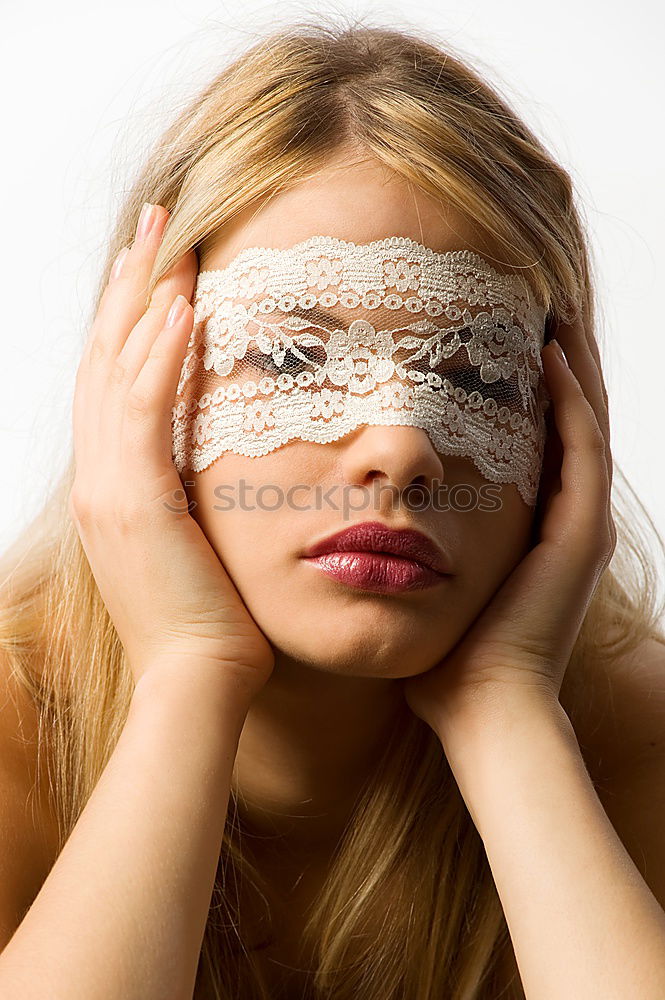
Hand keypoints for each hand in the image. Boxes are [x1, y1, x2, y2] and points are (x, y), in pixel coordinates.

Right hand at [69, 203, 274, 702]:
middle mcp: (99, 477)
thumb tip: (214, 460)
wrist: (197, 681)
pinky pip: (144, 407)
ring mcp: (109, 487)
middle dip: (129, 284)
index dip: (129, 318)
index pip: (114, 381)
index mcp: (113, 485)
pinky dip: (158, 352)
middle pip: (105, 356)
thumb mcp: (192, 546)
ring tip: (167, 235)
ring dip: (142, 295)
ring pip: (116, 367)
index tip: (155, 268)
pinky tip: (183, 303)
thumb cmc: (211, 620)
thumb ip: (189, 496)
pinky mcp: (135, 499)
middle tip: (155, 222)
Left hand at [402, 283, 615, 732]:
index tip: (494, 343)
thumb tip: (361, 521)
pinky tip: (552, 354)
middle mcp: (566, 520)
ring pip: (585, 421)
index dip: (521, 390)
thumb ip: (411, 551)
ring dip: (572, 364)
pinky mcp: (583, 531)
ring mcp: (582, 524)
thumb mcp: (429, 587)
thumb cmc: (445, 657)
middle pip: (567, 419)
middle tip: (534, 307)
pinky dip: (573, 398)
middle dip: (553, 363)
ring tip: (552, 310)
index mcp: (533, 529)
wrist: (482, 709)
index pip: (534, 439)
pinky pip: (583, 446)